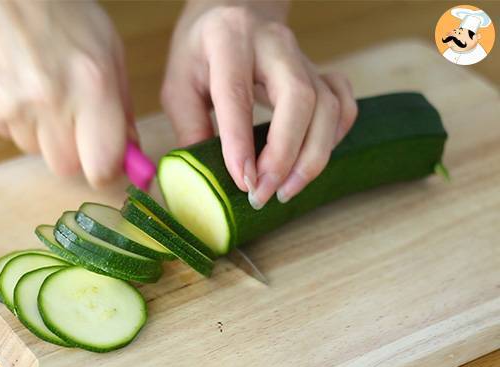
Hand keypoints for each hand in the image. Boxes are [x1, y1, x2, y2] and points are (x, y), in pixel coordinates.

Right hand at [0, 0, 135, 186]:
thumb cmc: (65, 16)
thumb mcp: (111, 54)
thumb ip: (123, 109)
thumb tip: (131, 155)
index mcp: (92, 87)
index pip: (101, 167)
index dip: (107, 171)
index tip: (108, 165)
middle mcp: (50, 101)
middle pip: (66, 167)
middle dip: (76, 154)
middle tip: (74, 123)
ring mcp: (11, 107)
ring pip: (36, 152)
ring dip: (45, 135)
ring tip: (43, 94)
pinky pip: (9, 137)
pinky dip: (18, 122)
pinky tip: (20, 89)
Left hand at [161, 1, 357, 208]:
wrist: (233, 12)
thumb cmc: (200, 53)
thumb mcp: (178, 84)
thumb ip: (190, 126)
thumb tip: (206, 177)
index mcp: (228, 39)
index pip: (237, 93)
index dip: (241, 142)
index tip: (243, 182)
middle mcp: (273, 43)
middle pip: (298, 99)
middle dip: (285, 154)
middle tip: (265, 192)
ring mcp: (303, 57)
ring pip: (327, 106)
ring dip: (311, 157)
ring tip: (285, 190)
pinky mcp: (320, 73)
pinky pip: (343, 104)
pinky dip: (335, 136)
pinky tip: (312, 158)